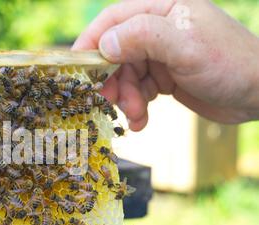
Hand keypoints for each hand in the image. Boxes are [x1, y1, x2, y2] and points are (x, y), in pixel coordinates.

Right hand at [73, 0, 258, 130]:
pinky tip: (142, 120)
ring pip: (123, 76)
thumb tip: (105, 44)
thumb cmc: (229, 63)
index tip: (77, 69)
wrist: (258, 94)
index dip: (91, 43)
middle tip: (109, 103)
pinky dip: (135, 107)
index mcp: (161, 8)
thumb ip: (144, 37)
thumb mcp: (186, 46)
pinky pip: (136, 90)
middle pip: (114, 53)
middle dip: (111, 81)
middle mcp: (156, 28)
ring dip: (124, 99)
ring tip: (136, 116)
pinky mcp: (162, 76)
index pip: (113, 20)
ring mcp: (158, 54)